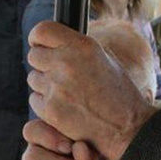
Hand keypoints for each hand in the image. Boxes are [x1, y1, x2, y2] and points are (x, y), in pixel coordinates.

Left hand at [26, 21, 159, 159]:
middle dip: (43, 64)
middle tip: (57, 75)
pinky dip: (45, 104)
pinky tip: (64, 108)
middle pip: (34, 55)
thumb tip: (56, 42)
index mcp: (82, 46)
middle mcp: (66, 63)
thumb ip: (78, 48)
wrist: (126, 128)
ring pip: (33, 79)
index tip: (37, 44)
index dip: (37, 38)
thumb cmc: (119, 94)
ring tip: (67, 94)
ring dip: (44, 85)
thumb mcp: (106, 59)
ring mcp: (56, 87)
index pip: (42, 31)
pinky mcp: (50, 110)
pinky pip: (35, 100)